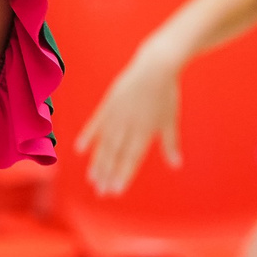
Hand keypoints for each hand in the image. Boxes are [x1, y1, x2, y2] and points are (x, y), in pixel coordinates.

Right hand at [75, 56, 181, 194]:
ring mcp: (116, 113)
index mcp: (145, 129)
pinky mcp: (108, 103)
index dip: (123, 175)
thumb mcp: (170, 118)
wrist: (155, 65)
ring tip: (92, 178)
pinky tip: (80, 149)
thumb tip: (176, 165)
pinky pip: (95, 122)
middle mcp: (129, 124)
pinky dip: (87, 136)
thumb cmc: (166, 93)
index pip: (132, 157)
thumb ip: (170, 143)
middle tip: (100, 192)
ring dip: (97, 161)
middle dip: (107, 174)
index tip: (116, 191)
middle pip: (115, 153)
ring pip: (104, 142)